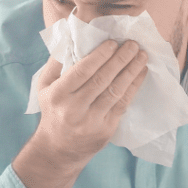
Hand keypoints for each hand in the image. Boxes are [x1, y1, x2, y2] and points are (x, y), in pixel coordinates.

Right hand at [13, 39, 147, 187]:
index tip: (113, 42)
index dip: (100, 56)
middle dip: (120, 60)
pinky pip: (122, 104)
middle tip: (133, 44)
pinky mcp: (106, 129)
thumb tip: (73, 37)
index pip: (82, 72)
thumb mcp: (45, 87)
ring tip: (142, 56)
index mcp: (58, 95)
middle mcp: (74, 109)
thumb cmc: (53, 110)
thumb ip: (57, 63)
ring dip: (131, 71)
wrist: (58, 150)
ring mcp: (91, 121)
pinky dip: (134, 86)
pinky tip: (141, 73)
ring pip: (115, 92)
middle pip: (101, 80)